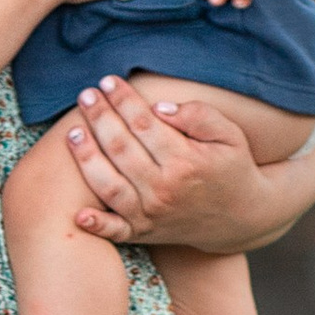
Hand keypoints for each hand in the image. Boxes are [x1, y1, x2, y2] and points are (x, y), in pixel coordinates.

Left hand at [59, 79, 314, 252]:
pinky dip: (96, 225)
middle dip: (100, 118)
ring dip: (85, 157)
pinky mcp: (143, 233)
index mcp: (186, 162)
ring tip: (72, 131)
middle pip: (120, 149)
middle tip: (85, 96)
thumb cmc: (232, 167)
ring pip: (108, 185)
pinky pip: (115, 231)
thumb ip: (198, 116)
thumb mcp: (229, 135)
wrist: (242, 217)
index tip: (108, 81)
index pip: (144, 124)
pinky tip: (78, 213)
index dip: (123, 100)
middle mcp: (164, 190)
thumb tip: (158, 107)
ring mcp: (151, 214)